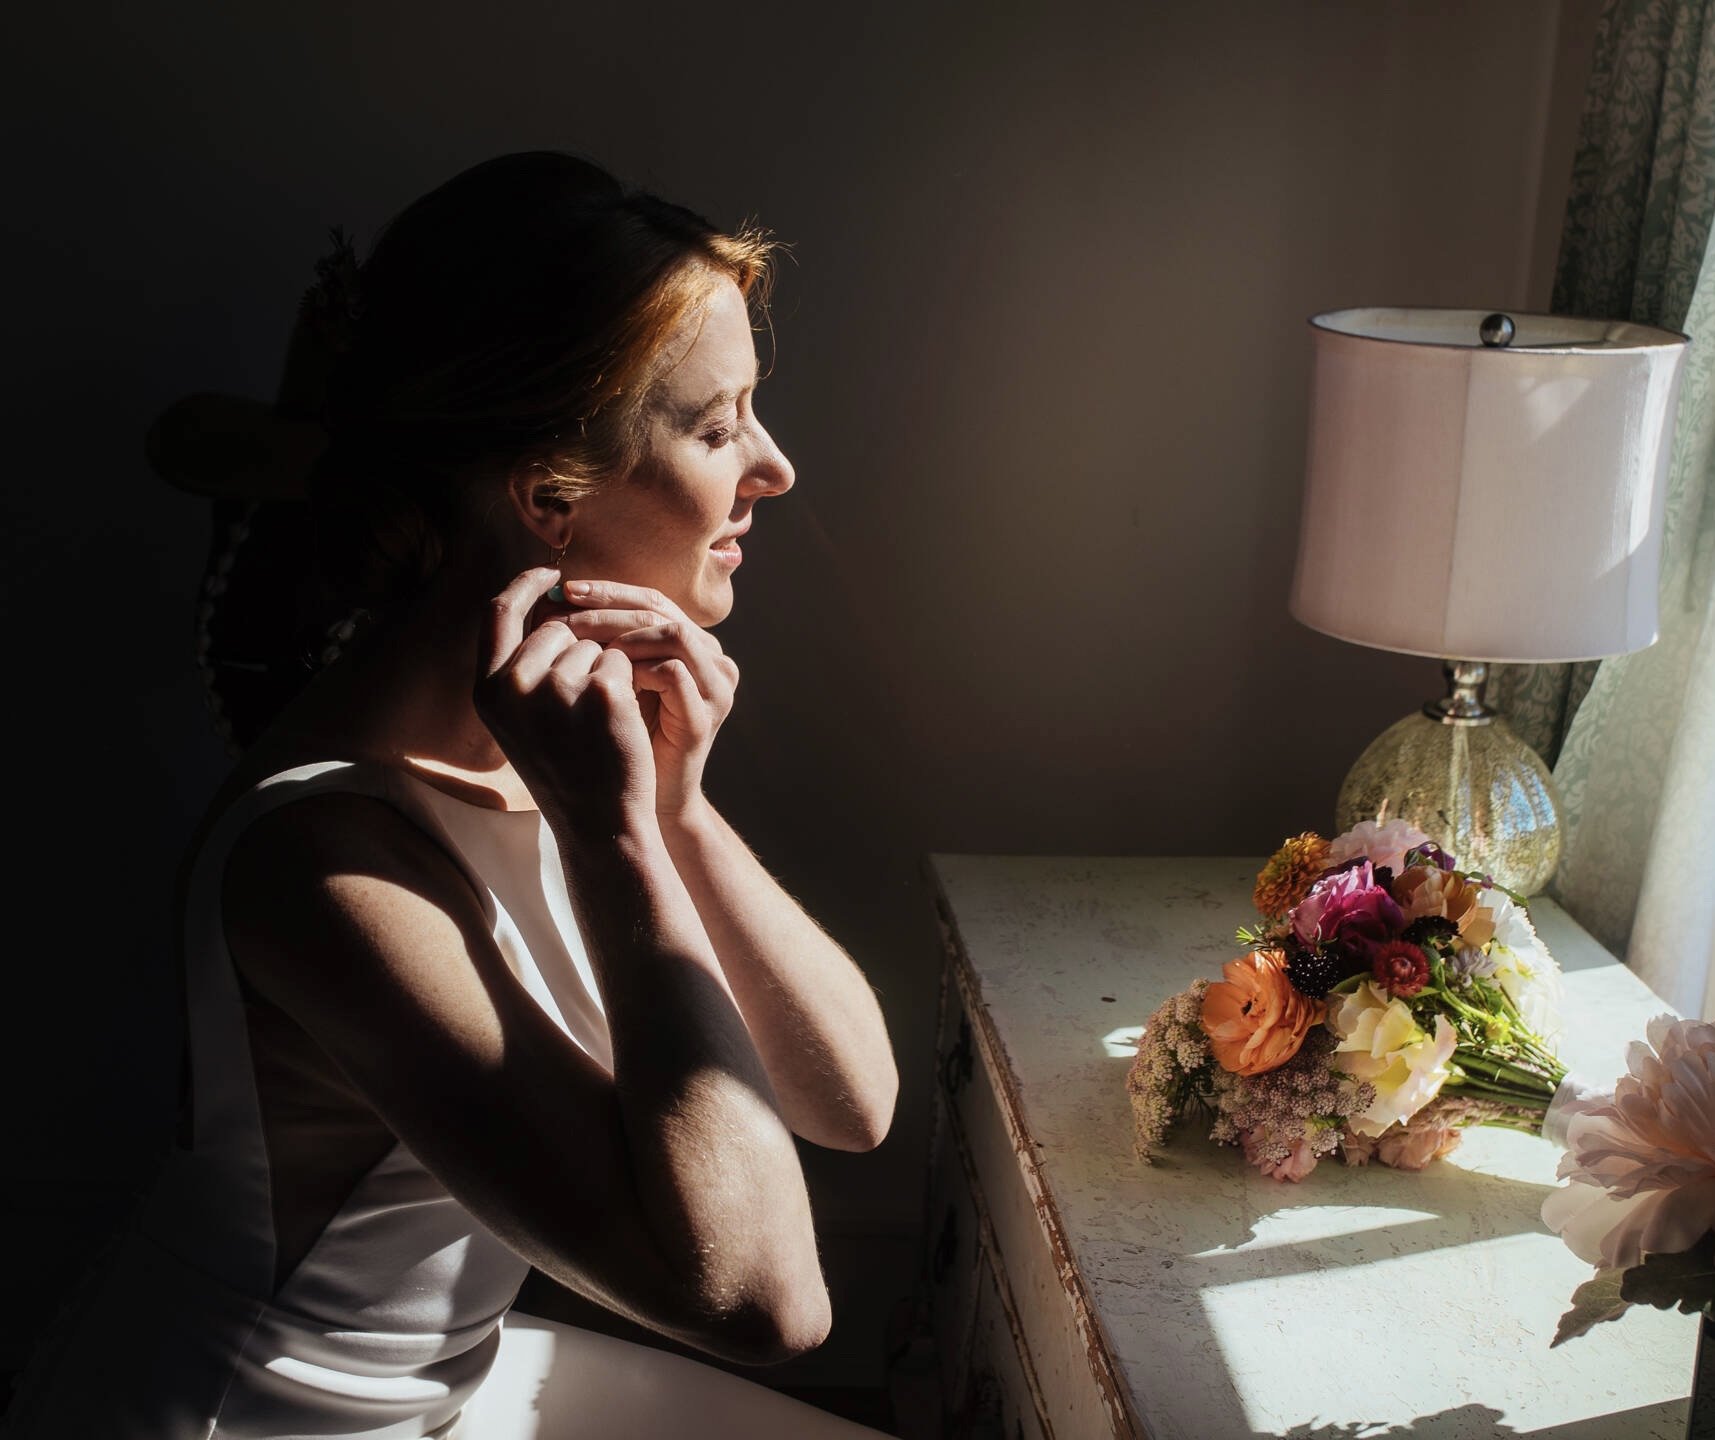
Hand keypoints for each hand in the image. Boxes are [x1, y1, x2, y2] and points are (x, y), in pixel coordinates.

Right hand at [473, 567, 655, 838]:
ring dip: (606, 670)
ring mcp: (557, 687)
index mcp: (487, 690)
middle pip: (557, 628)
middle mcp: (514, 684)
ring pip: (594, 643)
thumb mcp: (522, 720)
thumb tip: (550, 603)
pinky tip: (621, 721)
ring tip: (598, 723)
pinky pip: (622, 658)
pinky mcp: (601, 691)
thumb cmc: (566, 768)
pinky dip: (629, 682)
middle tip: (585, 707)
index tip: (552, 574)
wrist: (598, 822)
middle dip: (581, 651)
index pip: (498, 612)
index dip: (525, 586)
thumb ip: (522, 666)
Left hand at [542, 580, 737, 820]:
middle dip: (607, 607)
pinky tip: (599, 675)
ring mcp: (715, 688)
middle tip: (565, 613)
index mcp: (692, 645)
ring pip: (671, 632)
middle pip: (660, 609)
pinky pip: (674, 672)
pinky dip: (635, 667)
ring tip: (578, 642)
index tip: (562, 589)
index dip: (607, 591)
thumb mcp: (608, 683)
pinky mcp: (704, 716)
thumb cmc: (617, 742)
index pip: (650, 598)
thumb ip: (597, 644)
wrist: (640, 806)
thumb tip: (550, 599)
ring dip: (620, 633)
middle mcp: (713, 659)